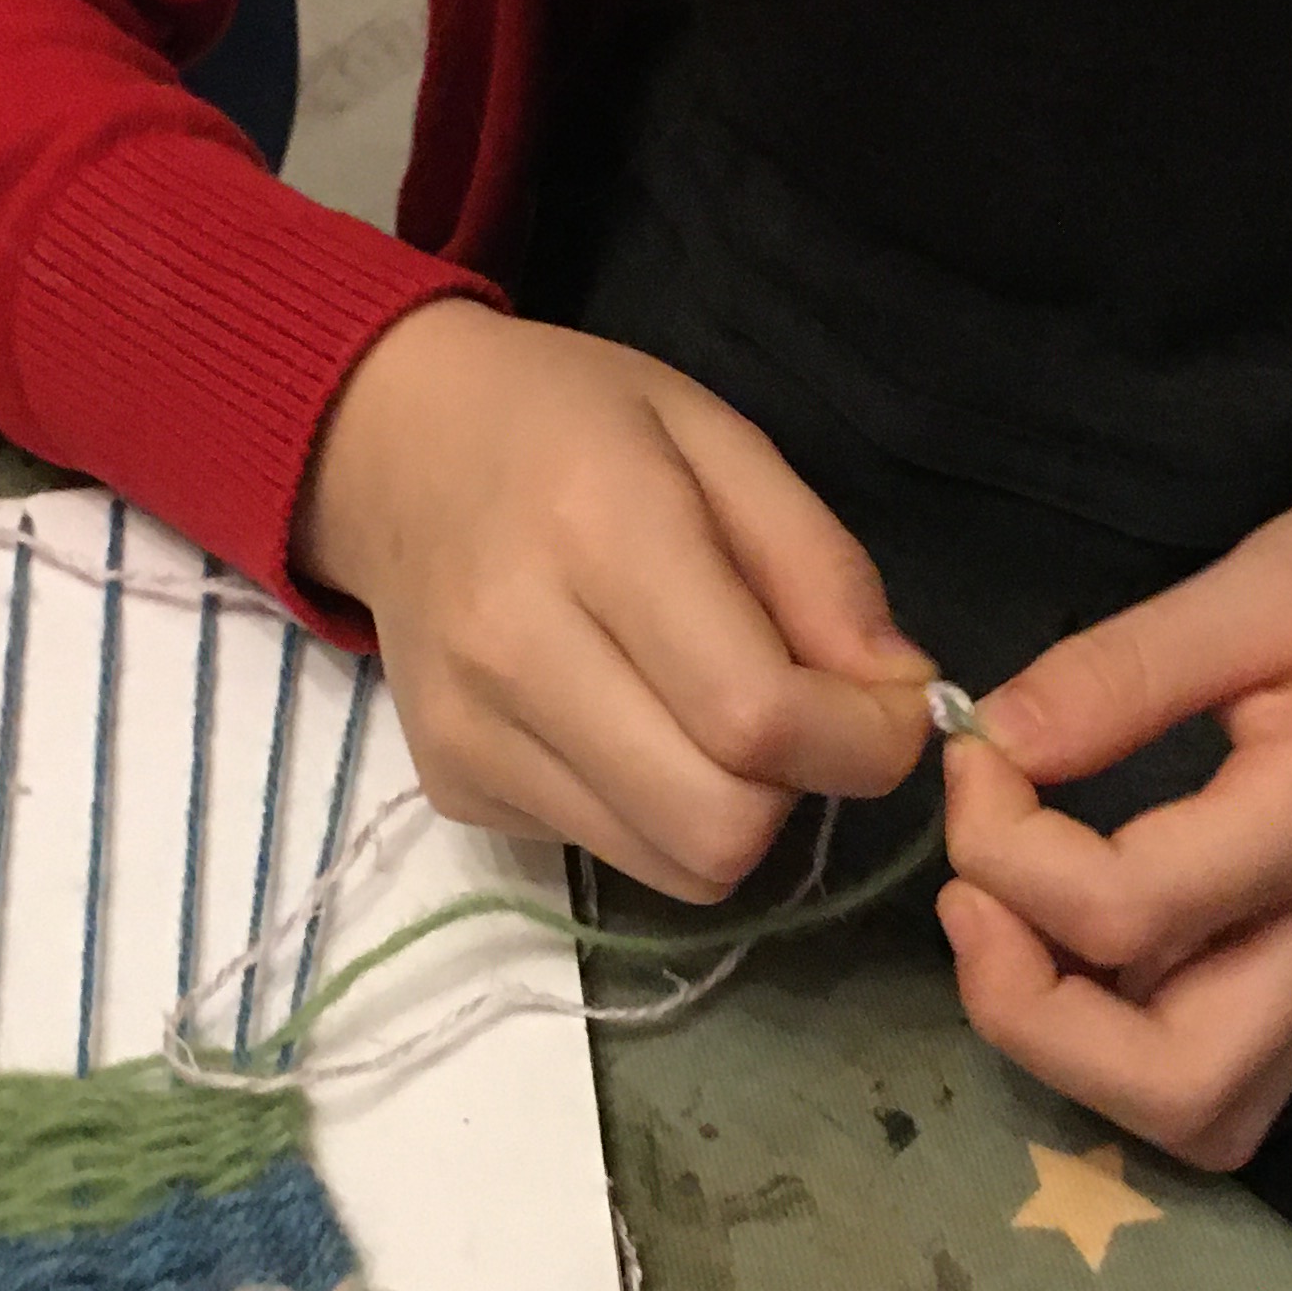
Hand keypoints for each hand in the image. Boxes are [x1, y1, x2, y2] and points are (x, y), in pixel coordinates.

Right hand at [294, 299, 934, 897]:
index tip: (893, 706)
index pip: (757, 717)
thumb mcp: (718, 440)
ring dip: (735, 812)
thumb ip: (821, 567)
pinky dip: (660, 813)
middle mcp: (516, 648)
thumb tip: (902, 694)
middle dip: (800, 790)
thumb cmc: (571, 424)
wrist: (389, 446)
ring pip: (675, 866)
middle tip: (805, 716)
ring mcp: (472, 734)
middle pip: (719, 825)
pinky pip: (613, 856)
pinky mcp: (453, 789)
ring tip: (717, 715)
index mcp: (599, 529)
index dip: (864, 742)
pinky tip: (635, 723)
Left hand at [937, 466, 1291, 1169]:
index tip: (977, 758)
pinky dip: (1116, 1047)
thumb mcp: (1267, 578)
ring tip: (1012, 926)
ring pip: (1201, 1112)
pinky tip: (1067, 944)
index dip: (1006, 851)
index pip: (1128, 912)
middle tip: (974, 897)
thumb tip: (994, 739)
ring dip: (1072, 1053)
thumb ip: (1126, 667)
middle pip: (1179, 1088)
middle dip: (1031, 1017)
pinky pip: (1216, 1075)